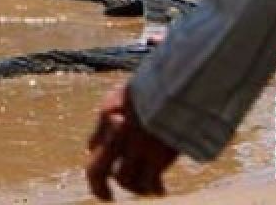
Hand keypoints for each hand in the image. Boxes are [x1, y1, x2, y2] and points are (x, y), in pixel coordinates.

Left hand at [86, 84, 178, 200]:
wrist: (182, 81)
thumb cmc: (160, 83)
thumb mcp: (129, 91)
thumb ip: (113, 112)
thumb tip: (95, 143)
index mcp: (108, 113)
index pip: (93, 144)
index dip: (99, 155)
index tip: (109, 163)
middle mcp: (116, 133)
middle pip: (96, 172)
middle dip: (99, 188)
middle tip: (107, 197)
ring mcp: (136, 146)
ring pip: (125, 180)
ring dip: (134, 187)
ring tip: (145, 189)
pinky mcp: (157, 156)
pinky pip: (150, 183)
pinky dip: (154, 189)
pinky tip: (160, 190)